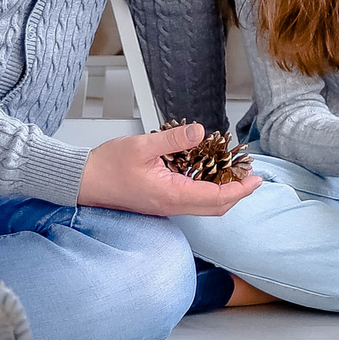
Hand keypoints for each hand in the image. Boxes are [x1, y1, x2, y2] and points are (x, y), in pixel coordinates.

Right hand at [80, 121, 262, 216]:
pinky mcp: (159, 202)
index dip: (240, 189)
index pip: (216, 197)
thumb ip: (174, 139)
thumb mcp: (142, 146)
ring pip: (203, 206)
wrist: (82, 181)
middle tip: (252, 178)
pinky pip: (190, 201)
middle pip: (215, 207)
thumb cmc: (106, 166)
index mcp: (170, 195)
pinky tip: (208, 174)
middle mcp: (170, 206)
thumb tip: (201, 132)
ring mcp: (165, 206)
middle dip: (237, 193)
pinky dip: (206, 191)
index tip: (256, 179)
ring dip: (223, 193)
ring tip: (235, 174)